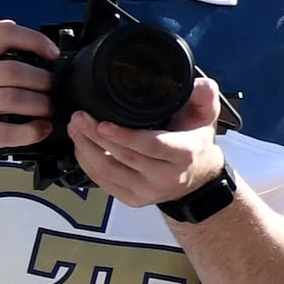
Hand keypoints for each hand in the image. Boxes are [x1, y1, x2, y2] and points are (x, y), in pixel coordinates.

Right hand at [0, 22, 59, 184]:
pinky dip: (34, 130)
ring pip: (14, 98)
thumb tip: (25, 32)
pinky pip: (11, 130)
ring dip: (41, 105)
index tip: (54, 54)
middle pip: (13, 70)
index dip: (35, 40)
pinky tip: (42, 128)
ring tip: (48, 109)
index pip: (4, 34)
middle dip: (43, 80)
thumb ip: (3, 52)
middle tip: (53, 90)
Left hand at [70, 80, 227, 213]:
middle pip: (124, 157)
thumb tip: (196, 84)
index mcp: (185, 154)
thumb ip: (204, 96)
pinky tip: (82, 147)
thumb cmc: (197, 142)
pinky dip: (88, 164)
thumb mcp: (207, 116)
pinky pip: (103, 182)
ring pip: (109, 171)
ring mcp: (149, 191)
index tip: (103, 124)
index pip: (151, 146)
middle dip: (96, 137)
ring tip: (76, 128)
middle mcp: (168, 177)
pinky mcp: (134, 199)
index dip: (125, 136)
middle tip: (79, 117)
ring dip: (86, 149)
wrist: (199, 178)